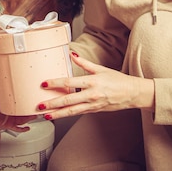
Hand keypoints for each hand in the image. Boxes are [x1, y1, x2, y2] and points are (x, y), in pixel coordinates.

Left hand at [0, 91, 35, 136]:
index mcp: (13, 106)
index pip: (22, 104)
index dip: (29, 101)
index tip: (35, 97)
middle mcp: (14, 114)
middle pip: (26, 112)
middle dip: (33, 110)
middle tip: (39, 107)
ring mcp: (13, 120)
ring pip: (24, 120)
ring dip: (30, 118)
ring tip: (35, 115)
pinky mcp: (10, 125)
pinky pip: (18, 129)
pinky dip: (23, 129)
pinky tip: (27, 128)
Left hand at [37, 53, 154, 119]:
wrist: (132, 94)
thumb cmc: (118, 80)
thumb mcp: (101, 69)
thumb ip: (84, 63)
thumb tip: (72, 55)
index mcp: (92, 81)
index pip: (69, 82)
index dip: (55, 83)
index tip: (44, 84)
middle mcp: (91, 95)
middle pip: (68, 100)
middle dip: (52, 103)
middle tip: (40, 105)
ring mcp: (92, 105)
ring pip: (71, 111)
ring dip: (57, 114)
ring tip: (45, 115)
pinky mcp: (94, 111)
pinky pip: (78, 113)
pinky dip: (67, 114)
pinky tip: (58, 115)